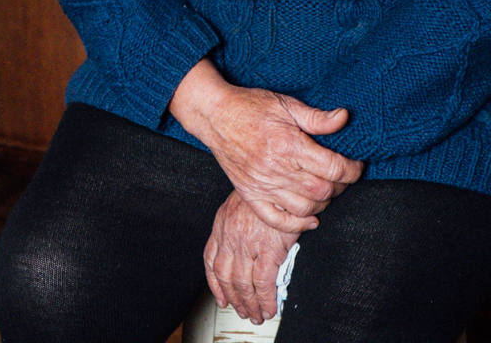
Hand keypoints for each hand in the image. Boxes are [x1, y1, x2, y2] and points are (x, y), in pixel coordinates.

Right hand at [171, 60, 363, 232]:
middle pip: (323, 191)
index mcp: (289, 145)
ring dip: (323, 203)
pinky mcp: (251, 194)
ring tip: (327, 190)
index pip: (333, 168)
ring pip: (305, 208)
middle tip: (344, 176)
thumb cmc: (250, 106)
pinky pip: (277, 220)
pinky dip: (297, 225)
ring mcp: (263, 185)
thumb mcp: (285, 104)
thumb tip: (344, 118)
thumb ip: (316, 117)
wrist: (215, 115)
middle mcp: (277, 169)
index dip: (352, 169)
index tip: (356, 165)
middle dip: (342, 186)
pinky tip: (310, 219)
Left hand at [204, 190, 298, 324]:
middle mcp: (230, 236)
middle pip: (226, 278)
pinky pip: (264, 283)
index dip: (215, 284)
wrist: (279, 175)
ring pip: (243, 284)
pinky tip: (269, 307)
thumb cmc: (265, 186)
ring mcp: (248, 244)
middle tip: (243, 311)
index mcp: (222, 224)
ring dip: (249, 304)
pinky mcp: (269, 249)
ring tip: (257, 314)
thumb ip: (236, 222)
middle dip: (235, 299)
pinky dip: (266, 299)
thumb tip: (244, 245)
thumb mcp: (241, 200)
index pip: (211, 260)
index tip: (221, 297)